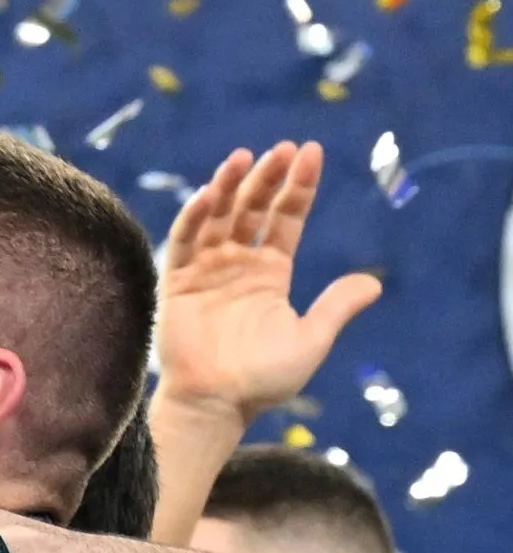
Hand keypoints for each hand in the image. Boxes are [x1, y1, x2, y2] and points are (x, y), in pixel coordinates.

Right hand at [156, 142, 381, 431]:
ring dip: (231, 185)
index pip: (285, 218)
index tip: (310, 153)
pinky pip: (185, 241)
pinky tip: (211, 193)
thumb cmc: (264, 379)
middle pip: (253, 208)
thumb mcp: (311, 339)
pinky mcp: (178, 283)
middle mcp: (239, 264)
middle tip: (283, 149)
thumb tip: (374, 282)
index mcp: (271, 273)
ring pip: (218, 216)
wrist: (218, 403)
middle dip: (268, 177)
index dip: (298, 186)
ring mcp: (207, 270)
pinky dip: (195, 216)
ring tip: (245, 157)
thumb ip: (336, 306)